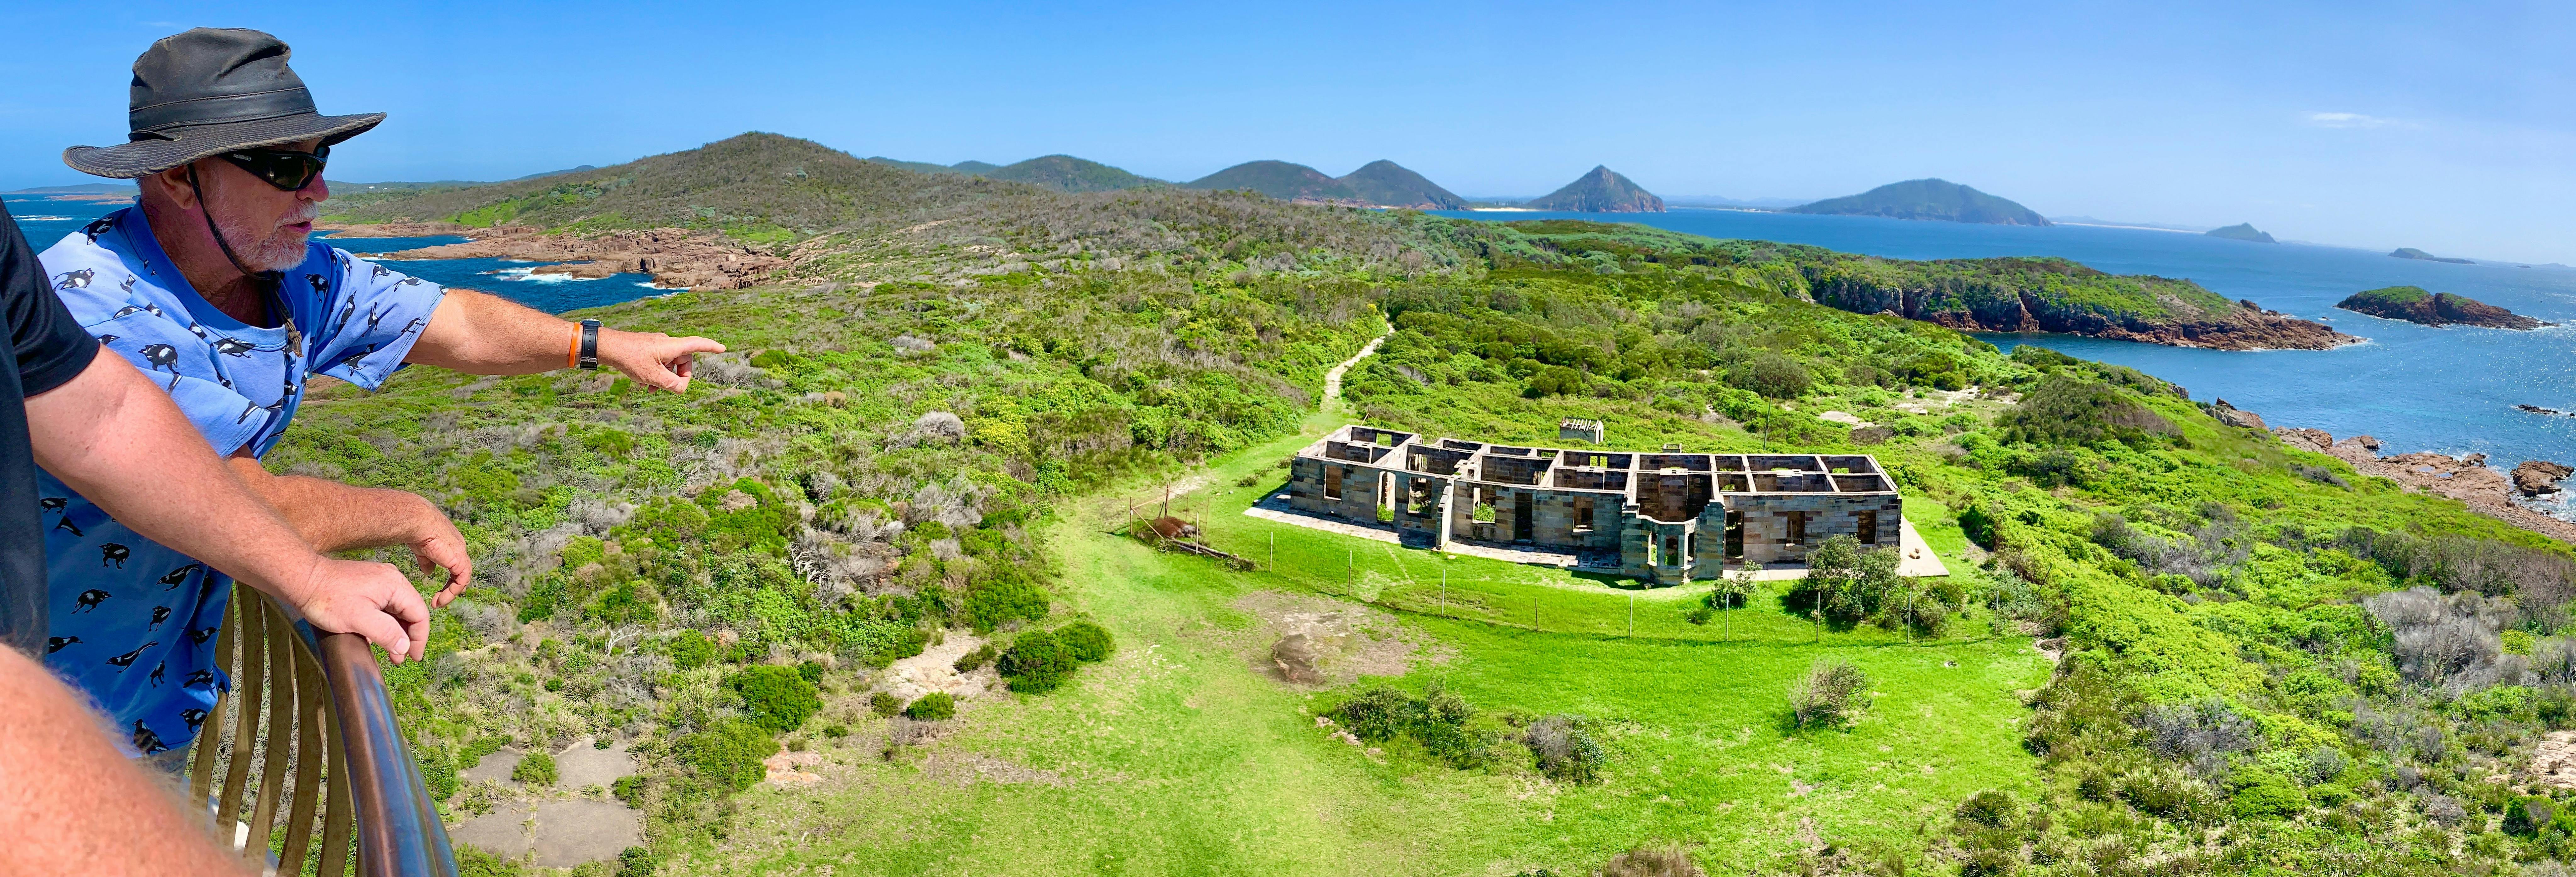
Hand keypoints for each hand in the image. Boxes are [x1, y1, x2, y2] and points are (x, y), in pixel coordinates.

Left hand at [276, 556, 432, 663]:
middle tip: (400, 658)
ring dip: (395, 632)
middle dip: (407, 637)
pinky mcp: (366, 585)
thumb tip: (404, 647)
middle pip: (410, 612)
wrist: (301, 579)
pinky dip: (383, 623)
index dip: (419, 638)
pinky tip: (375, 636)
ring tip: (389, 651)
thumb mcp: (359, 620)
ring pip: (396, 610)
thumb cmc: (327, 597)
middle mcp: (391, 579)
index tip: (413, 657)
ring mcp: (378, 581)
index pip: (419, 614)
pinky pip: (383, 606)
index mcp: (395, 584)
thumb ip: (386, 634)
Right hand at [405, 497, 472, 607]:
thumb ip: (427, 562)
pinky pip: (461, 581)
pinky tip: (440, 600)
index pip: (456, 566)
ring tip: (437, 604)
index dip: (449, 580)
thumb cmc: (416, 531)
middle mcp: (460, 549)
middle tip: (439, 601)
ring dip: (450, 594)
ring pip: (462, 579)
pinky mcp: (460, 561)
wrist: (418, 523)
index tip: (438, 592)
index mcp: (452, 546)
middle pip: (461, 574)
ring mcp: (461, 554)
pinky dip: (451, 592)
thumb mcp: (422, 550)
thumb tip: (429, 573)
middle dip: (451, 589)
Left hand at [597, 328, 724, 392]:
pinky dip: (654, 373)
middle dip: (678, 377)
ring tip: (649, 389)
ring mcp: (656, 346)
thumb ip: (671, 384)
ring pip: (668, 364)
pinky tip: (641, 382)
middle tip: (668, 389)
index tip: (722, 349)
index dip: (711, 347)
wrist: (607, 347)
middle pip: (683, 361)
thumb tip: (681, 388)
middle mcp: (666, 343)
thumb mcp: (652, 376)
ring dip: (663, 378)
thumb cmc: (629, 358)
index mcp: (671, 346)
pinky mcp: (647, 349)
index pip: (697, 345)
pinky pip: (658, 362)